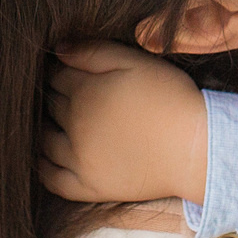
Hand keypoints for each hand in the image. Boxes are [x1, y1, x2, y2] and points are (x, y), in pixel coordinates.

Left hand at [40, 41, 210, 204]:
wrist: (196, 149)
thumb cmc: (171, 99)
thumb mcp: (136, 62)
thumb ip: (95, 51)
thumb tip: (59, 50)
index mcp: (85, 92)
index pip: (56, 76)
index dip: (59, 70)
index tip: (64, 70)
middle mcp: (74, 126)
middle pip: (49, 105)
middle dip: (50, 95)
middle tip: (58, 91)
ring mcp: (78, 160)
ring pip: (44, 140)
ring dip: (42, 127)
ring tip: (49, 120)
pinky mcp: (88, 187)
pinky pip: (51, 179)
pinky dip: (41, 167)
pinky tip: (42, 157)